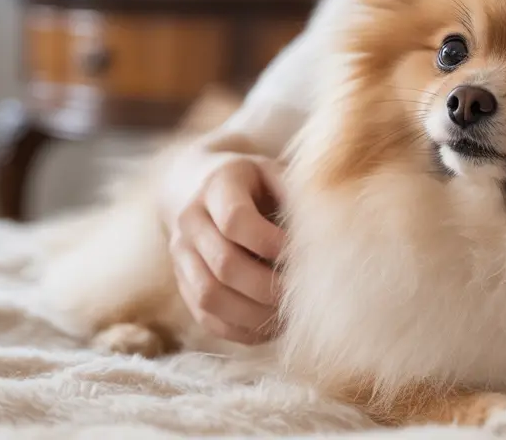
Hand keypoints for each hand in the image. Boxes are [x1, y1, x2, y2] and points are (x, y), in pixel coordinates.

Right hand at [164, 153, 286, 344]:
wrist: (204, 188)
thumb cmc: (257, 185)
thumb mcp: (277, 175)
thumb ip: (296, 198)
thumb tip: (325, 236)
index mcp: (218, 185)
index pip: (235, 221)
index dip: (271, 244)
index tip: (299, 255)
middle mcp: (191, 218)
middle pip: (224, 265)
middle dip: (268, 287)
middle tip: (299, 295)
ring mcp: (181, 253)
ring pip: (210, 296)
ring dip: (253, 314)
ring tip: (286, 316)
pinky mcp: (182, 283)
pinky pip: (206, 317)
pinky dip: (240, 330)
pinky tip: (269, 326)